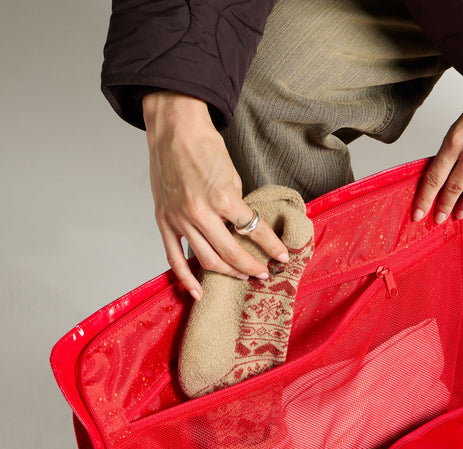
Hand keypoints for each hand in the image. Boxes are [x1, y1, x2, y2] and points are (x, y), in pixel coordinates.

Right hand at [142, 91, 289, 298]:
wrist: (173, 127)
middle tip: (264, 273)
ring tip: (242, 276)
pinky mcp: (165, 221)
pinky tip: (198, 292)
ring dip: (228, 272)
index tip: (282, 257)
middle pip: (231, 254)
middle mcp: (201, 212)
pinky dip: (186, 278)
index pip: (254, 231)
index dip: (272, 247)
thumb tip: (245, 230)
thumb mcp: (232, 175)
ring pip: (208, 260)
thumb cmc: (205, 146)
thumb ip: (237, 206)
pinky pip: (175, 258)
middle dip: (252, 267)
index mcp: (223, 198)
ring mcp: (180, 219)